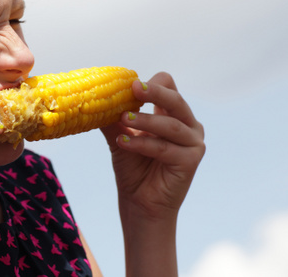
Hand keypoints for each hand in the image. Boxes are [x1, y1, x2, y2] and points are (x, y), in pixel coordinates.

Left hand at [101, 72, 204, 219]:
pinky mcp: (191, 160)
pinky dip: (142, 143)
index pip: (169, 86)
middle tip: (133, 88)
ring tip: (122, 118)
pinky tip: (122, 141)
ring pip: (170, 124)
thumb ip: (113, 117)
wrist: (140, 204)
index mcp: (173, 114)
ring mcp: (193, 142)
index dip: (151, 84)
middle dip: (154, 92)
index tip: (129, 83)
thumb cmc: (132, 167)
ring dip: (145, 120)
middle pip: (175, 99)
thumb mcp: (120, 136)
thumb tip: (94, 97)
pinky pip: (165, 148)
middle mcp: (188, 125)